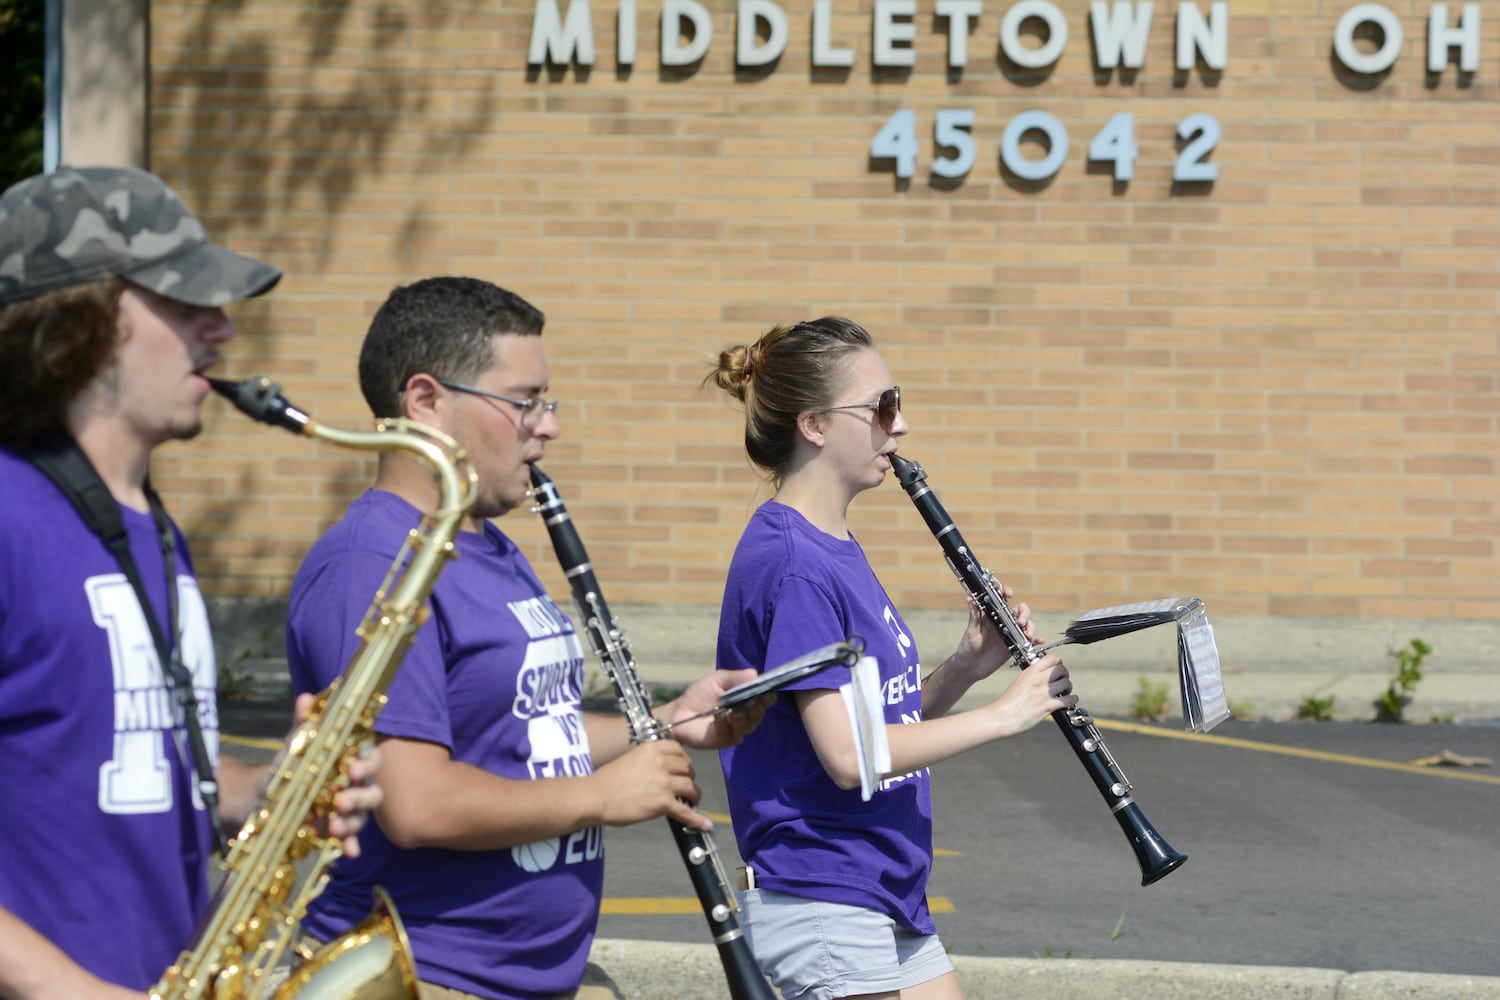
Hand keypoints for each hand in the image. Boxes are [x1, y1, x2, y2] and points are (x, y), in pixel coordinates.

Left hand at [291, 692, 384, 857]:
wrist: (261, 799)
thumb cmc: (287, 766)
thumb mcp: (293, 746)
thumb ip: (303, 724)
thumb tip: (306, 697)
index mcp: (350, 762)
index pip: (371, 760)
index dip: (368, 764)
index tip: (354, 769)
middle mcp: (355, 787)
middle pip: (373, 792)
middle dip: (360, 797)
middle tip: (342, 801)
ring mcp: (347, 812)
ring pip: (362, 817)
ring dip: (352, 823)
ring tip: (332, 826)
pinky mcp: (335, 832)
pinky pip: (348, 840)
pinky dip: (349, 845)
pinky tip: (348, 853)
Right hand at [592, 740, 708, 830]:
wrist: (596, 797)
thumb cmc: (608, 780)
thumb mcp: (631, 759)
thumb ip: (649, 760)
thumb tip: (665, 770)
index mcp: (652, 749)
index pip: (679, 750)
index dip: (684, 761)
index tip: (684, 768)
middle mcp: (661, 763)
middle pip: (687, 769)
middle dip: (689, 778)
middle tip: (686, 786)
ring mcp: (663, 783)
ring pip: (691, 788)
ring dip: (694, 795)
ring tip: (692, 801)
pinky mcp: (662, 803)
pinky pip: (686, 811)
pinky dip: (697, 819)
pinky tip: (705, 824)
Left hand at [664, 669, 773, 749]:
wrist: (680, 712)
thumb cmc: (700, 694)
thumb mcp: (718, 680)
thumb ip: (735, 677)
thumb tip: (754, 673)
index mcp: (747, 701)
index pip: (764, 700)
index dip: (768, 696)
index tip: (768, 690)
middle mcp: (746, 717)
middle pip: (758, 714)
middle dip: (757, 707)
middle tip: (753, 699)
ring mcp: (736, 730)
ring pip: (747, 726)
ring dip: (743, 718)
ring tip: (736, 711)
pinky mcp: (724, 741)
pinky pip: (729, 734)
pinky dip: (725, 725)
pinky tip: (719, 718)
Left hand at [948, 585, 1040, 680]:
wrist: (971, 667)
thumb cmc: (968, 648)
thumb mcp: (971, 631)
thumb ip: (974, 616)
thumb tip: (970, 598)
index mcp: (992, 616)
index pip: (1002, 600)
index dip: (1007, 593)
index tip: (1009, 594)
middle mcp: (1003, 623)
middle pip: (1020, 611)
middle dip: (1024, 613)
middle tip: (1021, 621)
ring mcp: (1010, 634)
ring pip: (1026, 625)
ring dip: (1031, 627)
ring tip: (1028, 635)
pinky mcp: (1014, 646)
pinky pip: (1028, 641)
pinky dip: (1036, 640)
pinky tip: (1038, 641)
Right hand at [983, 653, 1075, 736]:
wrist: (1000, 718)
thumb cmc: (1006, 704)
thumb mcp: (1018, 682)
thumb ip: (1031, 677)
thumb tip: (1042, 677)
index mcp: (1030, 672)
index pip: (1051, 658)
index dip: (1057, 663)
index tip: (1057, 668)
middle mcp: (1038, 679)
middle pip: (1061, 669)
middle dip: (1064, 675)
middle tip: (1062, 681)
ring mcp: (1044, 692)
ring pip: (1067, 683)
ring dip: (1068, 688)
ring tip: (1065, 692)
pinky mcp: (1048, 706)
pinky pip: (1068, 699)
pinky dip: (1072, 700)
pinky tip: (1069, 701)